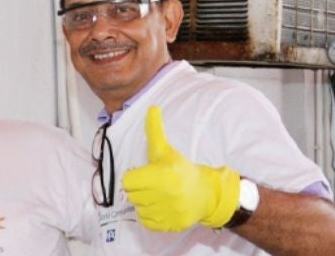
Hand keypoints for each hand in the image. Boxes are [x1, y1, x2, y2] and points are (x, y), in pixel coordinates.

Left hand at [122, 106, 239, 230]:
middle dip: (140, 189)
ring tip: (158, 195)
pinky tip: (161, 206)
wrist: (207, 194)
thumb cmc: (182, 170)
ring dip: (145, 203)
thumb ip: (154, 130)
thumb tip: (152, 108)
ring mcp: (168, 212)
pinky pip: (146, 222)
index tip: (144, 175)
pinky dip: (150, 216)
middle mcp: (164, 195)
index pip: (127, 181)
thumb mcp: (166, 150)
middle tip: (153, 185)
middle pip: (131, 195)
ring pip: (138, 209)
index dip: (133, 177)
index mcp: (161, 175)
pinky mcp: (170, 225)